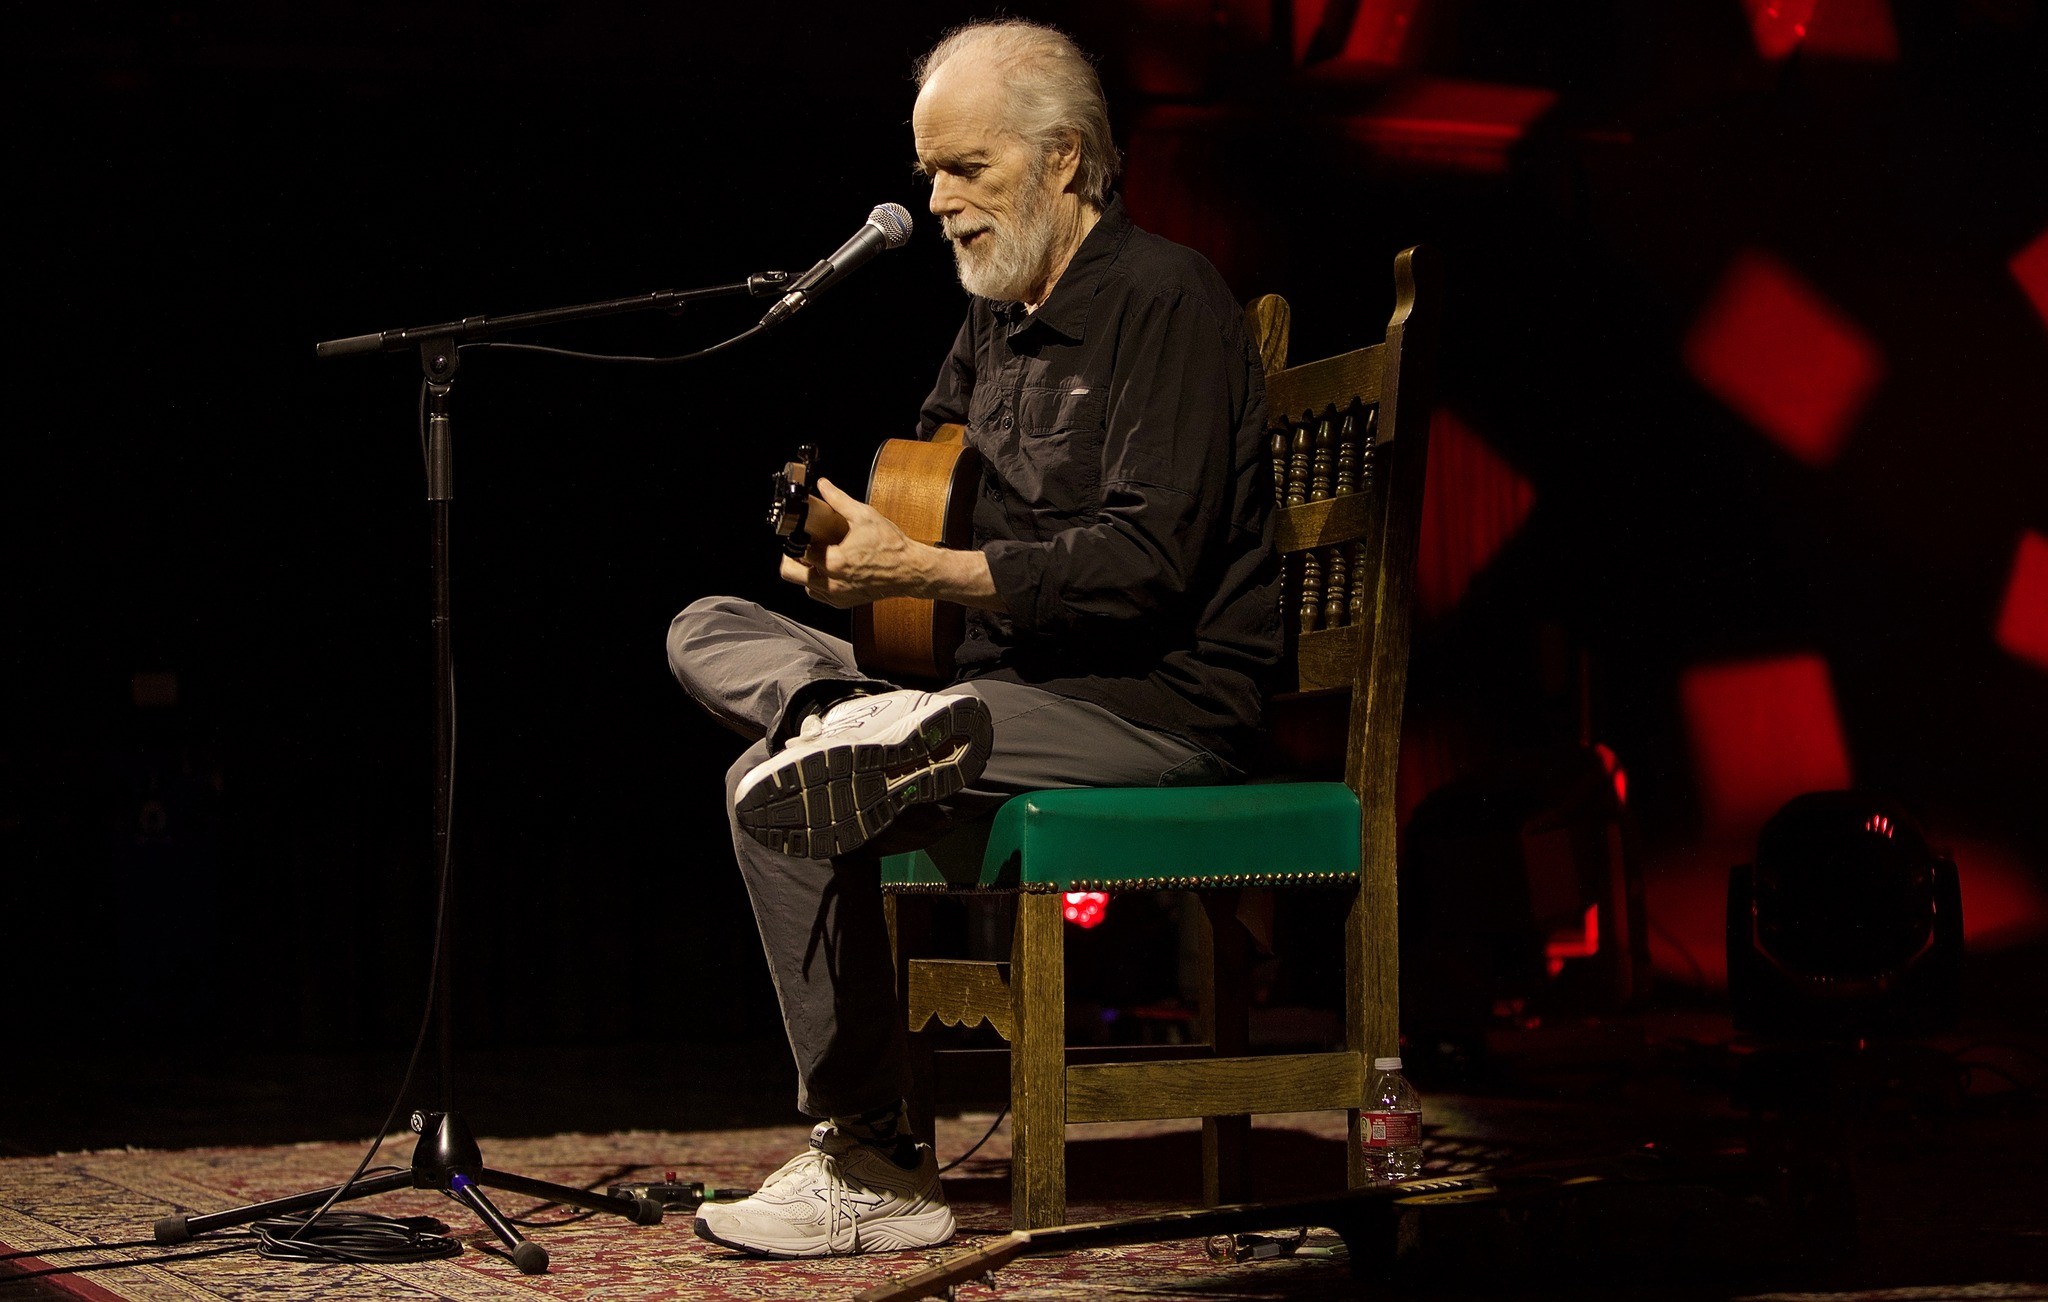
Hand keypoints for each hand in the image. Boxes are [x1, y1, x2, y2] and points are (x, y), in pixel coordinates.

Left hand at [778, 477, 923, 607]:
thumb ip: (839, 499)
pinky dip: (819, 583)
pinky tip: (830, 570)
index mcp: (834, 562)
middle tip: (801, 546)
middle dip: (791, 558)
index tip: (805, 532)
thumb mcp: (864, 516)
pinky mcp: (844, 602)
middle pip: (790, 573)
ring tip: (819, 557)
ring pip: (805, 586)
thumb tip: (823, 485)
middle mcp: (832, 583)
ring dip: (806, 572)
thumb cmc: (892, 547)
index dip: (800, 538)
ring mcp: (837, 595)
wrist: (910, 570)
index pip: (800, 549)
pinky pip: (820, 595)